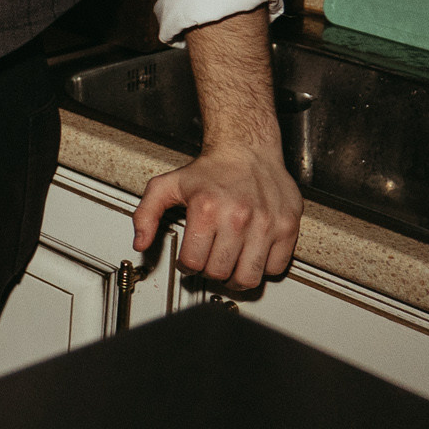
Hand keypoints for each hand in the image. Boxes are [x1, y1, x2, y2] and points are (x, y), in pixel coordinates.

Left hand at [133, 141, 301, 291]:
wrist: (246, 150)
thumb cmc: (209, 170)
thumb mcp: (166, 186)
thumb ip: (146, 214)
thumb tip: (140, 243)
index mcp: (206, 209)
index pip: (194, 262)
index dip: (186, 265)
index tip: (189, 261)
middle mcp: (238, 217)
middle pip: (220, 272)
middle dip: (210, 272)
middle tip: (209, 263)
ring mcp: (266, 224)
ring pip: (249, 277)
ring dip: (236, 278)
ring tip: (229, 265)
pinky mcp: (287, 227)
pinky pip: (276, 267)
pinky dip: (263, 269)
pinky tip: (251, 256)